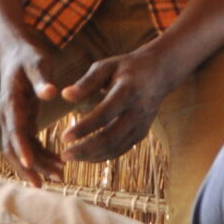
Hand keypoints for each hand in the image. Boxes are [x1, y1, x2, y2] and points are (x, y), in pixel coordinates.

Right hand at [0, 43, 64, 184]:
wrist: (15, 53)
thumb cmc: (29, 57)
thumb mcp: (38, 63)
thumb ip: (43, 79)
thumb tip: (50, 93)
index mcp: (11, 102)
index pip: (14, 130)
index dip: (22, 148)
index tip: (30, 165)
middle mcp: (7, 116)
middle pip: (13, 148)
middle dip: (27, 167)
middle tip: (44, 183)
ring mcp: (12, 122)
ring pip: (20, 151)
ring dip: (36, 166)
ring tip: (58, 177)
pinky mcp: (21, 124)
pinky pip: (28, 146)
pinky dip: (41, 157)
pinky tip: (57, 164)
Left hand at [58, 46, 177, 164]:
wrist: (159, 73)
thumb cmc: (126, 67)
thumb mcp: (106, 66)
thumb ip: (86, 82)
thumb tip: (65, 95)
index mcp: (128, 91)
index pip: (104, 114)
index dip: (84, 128)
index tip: (64, 137)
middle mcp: (137, 111)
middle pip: (111, 138)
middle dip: (85, 149)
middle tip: (64, 155)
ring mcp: (141, 125)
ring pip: (116, 148)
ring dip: (91, 156)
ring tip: (69, 157)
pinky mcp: (141, 134)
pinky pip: (120, 150)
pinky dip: (102, 156)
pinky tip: (85, 156)